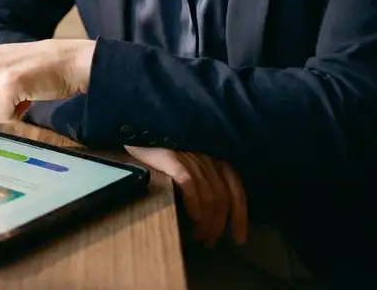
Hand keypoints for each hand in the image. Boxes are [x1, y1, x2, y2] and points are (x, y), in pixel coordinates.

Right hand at [125, 145, 247, 246]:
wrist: (136, 136)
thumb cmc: (164, 158)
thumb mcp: (190, 171)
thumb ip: (204, 188)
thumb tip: (214, 221)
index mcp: (215, 162)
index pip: (236, 191)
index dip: (240, 217)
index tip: (238, 239)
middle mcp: (206, 158)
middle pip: (222, 197)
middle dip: (218, 224)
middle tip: (209, 241)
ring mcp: (189, 157)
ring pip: (208, 194)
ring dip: (206, 220)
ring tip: (199, 235)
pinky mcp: (171, 158)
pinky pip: (189, 182)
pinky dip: (194, 202)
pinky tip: (193, 217)